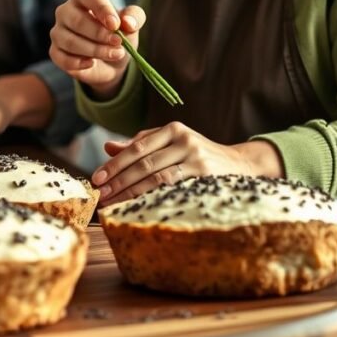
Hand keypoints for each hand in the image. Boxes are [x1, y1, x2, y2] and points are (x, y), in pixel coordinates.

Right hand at [49, 0, 144, 96]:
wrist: (110, 61)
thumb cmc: (118, 35)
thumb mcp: (132, 24)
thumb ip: (134, 17)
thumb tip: (127, 22)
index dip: (103, 9)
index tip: (116, 25)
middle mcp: (65, 11)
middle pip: (78, 20)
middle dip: (100, 34)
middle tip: (118, 43)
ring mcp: (58, 32)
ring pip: (70, 41)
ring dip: (95, 50)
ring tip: (114, 54)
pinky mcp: (55, 52)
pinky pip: (63, 58)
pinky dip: (79, 63)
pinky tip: (92, 63)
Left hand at [92, 123, 283, 204]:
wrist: (239, 164)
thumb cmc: (197, 154)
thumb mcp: (171, 143)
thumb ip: (141, 144)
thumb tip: (108, 147)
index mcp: (173, 129)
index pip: (137, 148)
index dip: (115, 164)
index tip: (97, 178)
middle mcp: (184, 140)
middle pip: (143, 163)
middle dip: (118, 181)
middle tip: (100, 195)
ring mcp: (196, 158)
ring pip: (155, 178)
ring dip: (130, 192)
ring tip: (112, 203)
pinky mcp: (205, 177)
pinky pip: (171, 189)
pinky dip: (151, 198)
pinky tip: (136, 207)